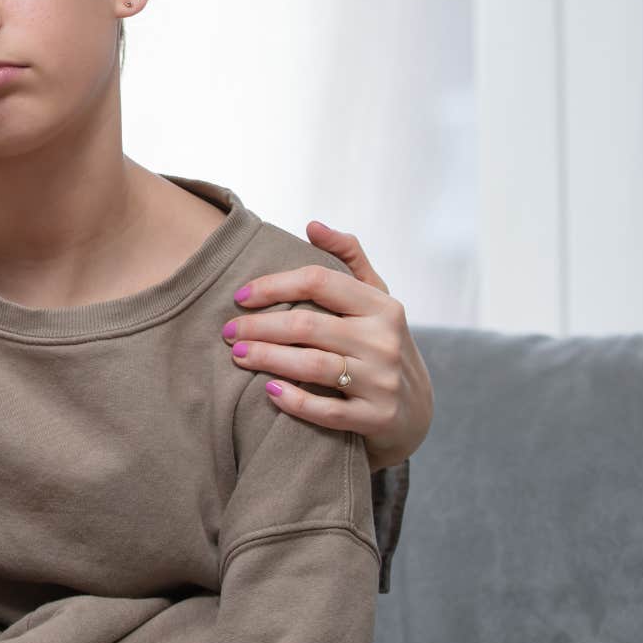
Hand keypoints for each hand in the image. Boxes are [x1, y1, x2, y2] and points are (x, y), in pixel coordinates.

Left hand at [221, 222, 432, 469]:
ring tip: (238, 355)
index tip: (239, 296)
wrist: (414, 411)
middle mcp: (384, 341)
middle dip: (259, 327)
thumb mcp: (375, 299)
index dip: (273, 285)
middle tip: (228, 331)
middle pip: (307, 325)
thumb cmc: (380, 344)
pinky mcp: (376, 417)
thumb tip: (312, 225)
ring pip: (312, 365)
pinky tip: (269, 390)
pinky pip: (326, 410)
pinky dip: (294, 400)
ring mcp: (383, 381)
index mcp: (382, 306)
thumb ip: (348, 258)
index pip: (318, 282)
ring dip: (267, 359)